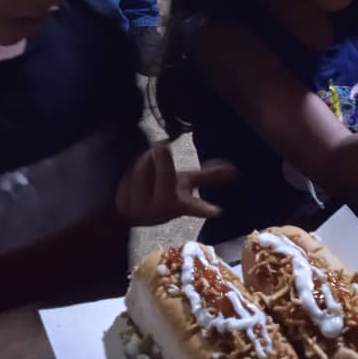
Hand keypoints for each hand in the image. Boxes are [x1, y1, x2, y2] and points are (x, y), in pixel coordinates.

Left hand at [115, 143, 238, 225]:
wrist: (126, 209)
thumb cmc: (160, 191)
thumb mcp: (185, 183)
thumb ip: (210, 176)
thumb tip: (236, 171)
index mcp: (180, 203)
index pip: (195, 206)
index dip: (205, 209)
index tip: (217, 212)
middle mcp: (162, 208)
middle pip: (166, 173)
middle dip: (162, 157)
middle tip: (161, 146)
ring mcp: (141, 209)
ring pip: (144, 167)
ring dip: (143, 159)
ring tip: (143, 164)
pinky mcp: (121, 205)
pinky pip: (126, 173)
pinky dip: (127, 167)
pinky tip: (126, 175)